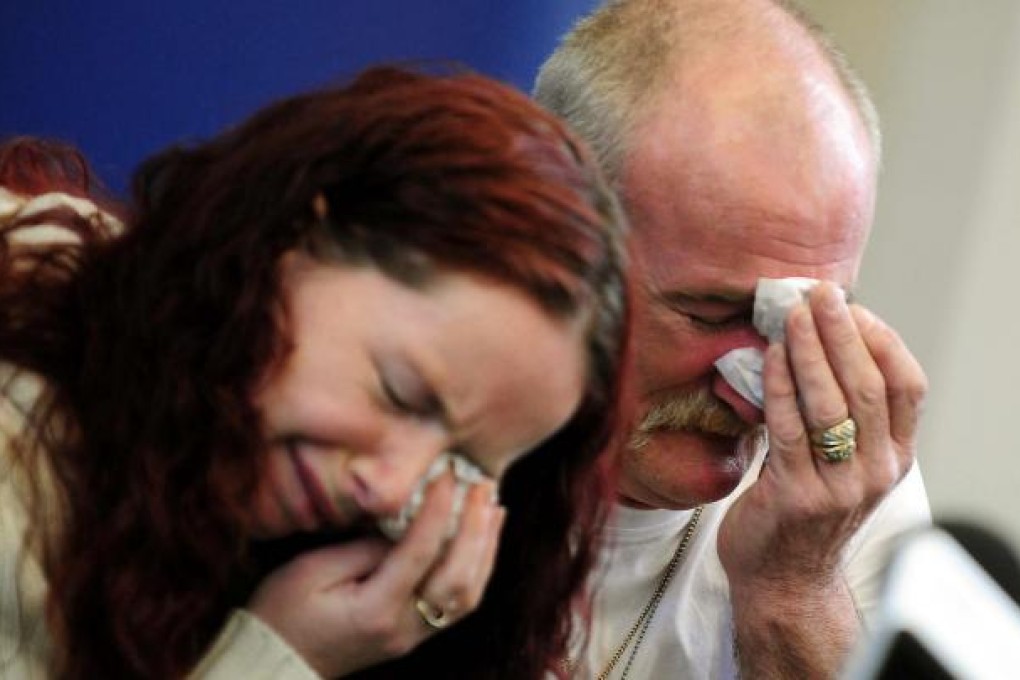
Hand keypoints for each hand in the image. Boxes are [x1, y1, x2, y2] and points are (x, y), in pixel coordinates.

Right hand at [247, 474, 504, 677]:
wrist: (274, 662)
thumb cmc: (282, 612)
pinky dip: (476, 567)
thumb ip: (363, 548)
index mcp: (375, 610)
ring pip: (467, 595)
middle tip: (482, 485)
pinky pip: (458, 603)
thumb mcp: (311, 570)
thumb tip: (405, 525)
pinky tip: (480, 539)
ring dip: (485, 547)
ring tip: (492, 506)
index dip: (439, 509)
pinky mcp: (414, 635)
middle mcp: (402, 628)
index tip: (448, 473)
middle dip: (475, 527)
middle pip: (458, 578)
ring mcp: (412, 636)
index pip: (420, 553)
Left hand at [719, 281, 925, 602]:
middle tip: (820, 293)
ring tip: (791, 315)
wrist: (782, 580)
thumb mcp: (841, 462)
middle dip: (843, 334)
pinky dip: (779, 387)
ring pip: (832, 405)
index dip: (881, 340)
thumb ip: (841, 413)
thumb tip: (818, 339)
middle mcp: (876, 472)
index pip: (907, 386)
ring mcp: (839, 487)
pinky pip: (789, 430)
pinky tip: (768, 357)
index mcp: (894, 457)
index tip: (852, 307)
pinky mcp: (796, 496)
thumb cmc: (805, 508)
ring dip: (810, 353)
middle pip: (870, 387)